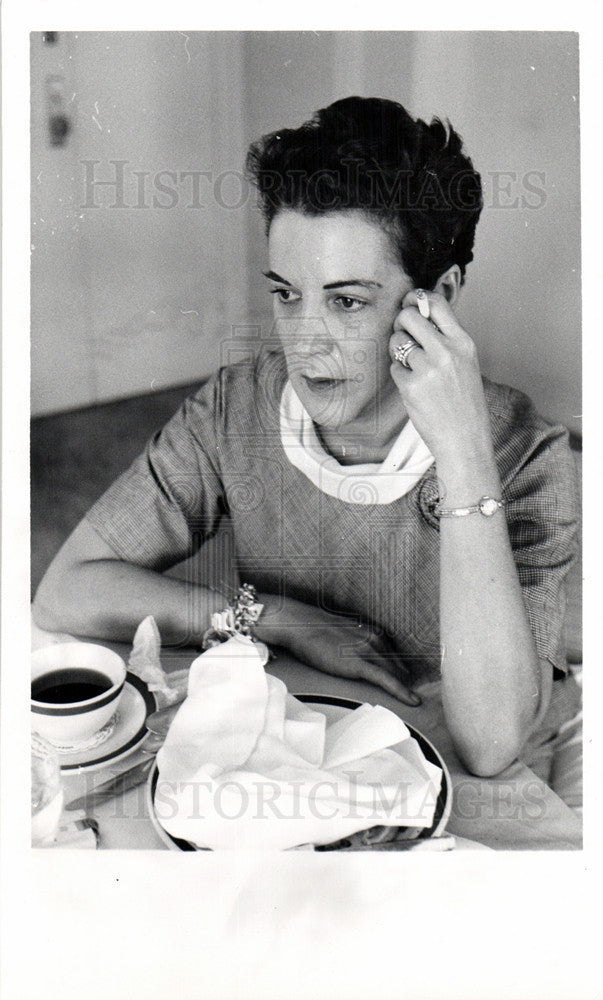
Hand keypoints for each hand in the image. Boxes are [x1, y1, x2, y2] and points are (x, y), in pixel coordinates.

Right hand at [255, 596, 420, 705]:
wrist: (298, 624)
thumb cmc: (312, 629)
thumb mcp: (338, 632)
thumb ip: (351, 641)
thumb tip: (350, 652)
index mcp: (369, 631)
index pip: (393, 652)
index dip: (402, 667)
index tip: (409, 678)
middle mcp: (373, 639)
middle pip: (398, 664)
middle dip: (408, 679)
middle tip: (417, 694)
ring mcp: (367, 650)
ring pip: (395, 673)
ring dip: (407, 687)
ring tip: (418, 701)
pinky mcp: (359, 663)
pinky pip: (386, 680)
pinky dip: (402, 692)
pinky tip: (413, 701)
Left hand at [389, 290, 492, 465]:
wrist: (465, 439)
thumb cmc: (465, 403)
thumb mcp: (466, 363)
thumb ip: (446, 339)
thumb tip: (418, 313)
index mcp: (463, 342)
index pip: (436, 303)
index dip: (417, 299)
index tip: (409, 304)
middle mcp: (446, 351)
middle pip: (408, 316)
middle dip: (400, 323)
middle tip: (403, 335)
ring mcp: (428, 368)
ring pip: (397, 342)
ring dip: (397, 351)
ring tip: (411, 366)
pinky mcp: (411, 386)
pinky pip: (394, 368)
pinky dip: (399, 375)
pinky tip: (413, 387)